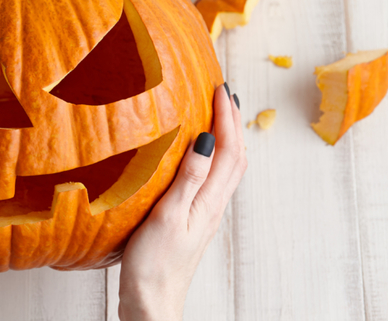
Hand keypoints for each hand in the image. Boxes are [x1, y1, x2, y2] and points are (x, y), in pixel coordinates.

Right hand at [118, 84, 245, 320]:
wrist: (151, 302)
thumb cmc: (154, 264)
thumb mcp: (169, 216)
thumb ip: (189, 178)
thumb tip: (208, 139)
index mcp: (210, 201)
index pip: (229, 151)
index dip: (227, 118)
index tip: (221, 88)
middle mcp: (214, 204)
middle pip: (236, 157)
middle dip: (233, 122)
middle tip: (223, 93)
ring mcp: (205, 213)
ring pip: (227, 168)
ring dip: (226, 138)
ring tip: (216, 115)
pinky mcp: (193, 219)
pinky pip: (212, 179)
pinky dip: (213, 156)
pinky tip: (196, 153)